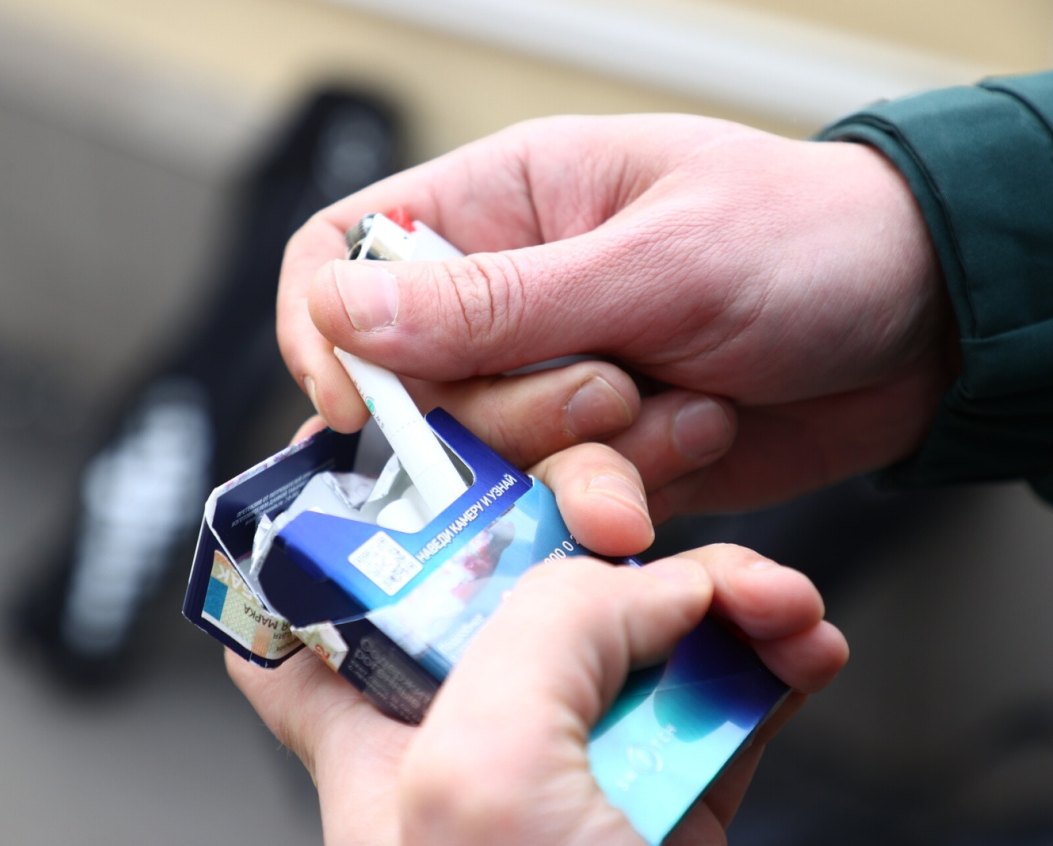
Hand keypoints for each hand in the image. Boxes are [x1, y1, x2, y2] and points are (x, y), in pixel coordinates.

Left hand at [227, 435, 847, 844]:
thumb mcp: (485, 778)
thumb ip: (541, 636)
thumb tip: (633, 584)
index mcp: (379, 733)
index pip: (311, 608)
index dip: (334, 519)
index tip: (387, 444)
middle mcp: (469, 732)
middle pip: (510, 581)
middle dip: (591, 527)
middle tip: (647, 506)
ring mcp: (572, 757)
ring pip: (633, 626)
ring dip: (712, 591)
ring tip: (771, 602)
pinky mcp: (669, 789)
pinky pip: (720, 694)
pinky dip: (770, 660)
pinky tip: (801, 648)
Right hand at [277, 113, 957, 517]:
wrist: (920, 327)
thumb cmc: (803, 240)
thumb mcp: (652, 260)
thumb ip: (496, 300)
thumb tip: (340, 310)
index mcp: (499, 204)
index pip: (344, 253)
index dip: (324, 331)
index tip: (361, 406)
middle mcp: (507, 298)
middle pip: (415, 387)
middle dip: (510, 413)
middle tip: (611, 388)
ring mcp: (549, 382)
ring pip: (487, 459)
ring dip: (584, 456)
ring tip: (682, 410)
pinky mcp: (595, 452)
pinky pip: (559, 498)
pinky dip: (621, 495)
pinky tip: (696, 441)